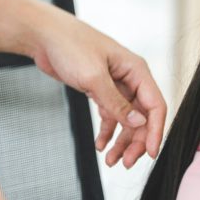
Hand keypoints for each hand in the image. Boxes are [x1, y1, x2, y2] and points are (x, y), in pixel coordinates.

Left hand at [27, 7, 165, 167]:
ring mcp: (116, 85)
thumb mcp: (94, 78)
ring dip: (121, 141)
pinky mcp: (100, 90)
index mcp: (137, 71)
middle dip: (135, 141)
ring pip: (126, 120)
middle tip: (126, 163)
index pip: (155, 106)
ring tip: (110, 160)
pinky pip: (110, 116)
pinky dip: (107, 132)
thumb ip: (116, 103)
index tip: (150, 153)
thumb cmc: (70, 46)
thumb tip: (139, 124)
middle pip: (142, 117)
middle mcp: (131, 79)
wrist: (43, 35)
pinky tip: (100, 145)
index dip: (155, 131)